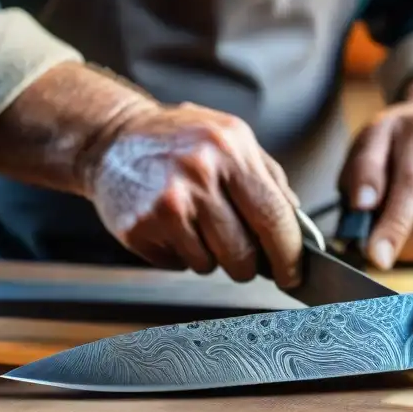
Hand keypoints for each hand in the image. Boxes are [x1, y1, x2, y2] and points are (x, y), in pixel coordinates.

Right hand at [78, 101, 303, 289]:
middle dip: (249, 264)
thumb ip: (269, 178)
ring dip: (211, 257)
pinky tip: (172, 226)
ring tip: (196, 223)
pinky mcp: (139, 226)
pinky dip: (182, 254)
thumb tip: (298, 227)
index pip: (273, 215)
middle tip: (241, 253)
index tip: (293, 273)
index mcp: (230, 149)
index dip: (288, 253)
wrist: (114, 138)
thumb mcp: (231, 139)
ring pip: (210, 264)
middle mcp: (198, 172)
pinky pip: (178, 264)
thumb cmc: (179, 140)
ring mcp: (166, 201)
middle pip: (243, 251)